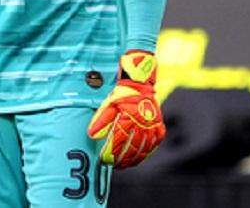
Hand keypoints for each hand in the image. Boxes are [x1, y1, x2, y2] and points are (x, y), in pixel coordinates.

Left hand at [87, 50, 164, 167]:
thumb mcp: (108, 105)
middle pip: (132, 147)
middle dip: (122, 159)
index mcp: (129, 118)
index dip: (111, 152)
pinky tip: (141, 157)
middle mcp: (142, 123)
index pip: (119, 141)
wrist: (140, 85)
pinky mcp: (159, 126)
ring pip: (144, 148)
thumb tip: (91, 135)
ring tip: (125, 164)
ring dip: (134, 159)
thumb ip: (100, 121)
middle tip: (114, 165)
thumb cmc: (122, 95)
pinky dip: (148, 152)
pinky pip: (155, 143)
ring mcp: (152, 126)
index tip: (105, 159)